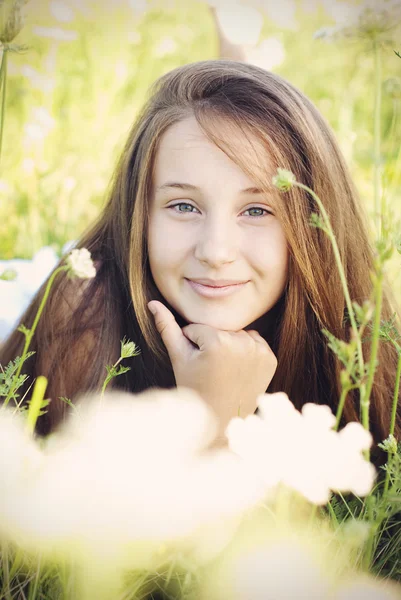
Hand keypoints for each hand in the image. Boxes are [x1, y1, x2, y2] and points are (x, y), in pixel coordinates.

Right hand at [147, 300, 276, 443]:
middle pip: (218, 330)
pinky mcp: (270, 358)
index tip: (196, 366)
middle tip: (210, 369)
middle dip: (211, 343)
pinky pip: (253, 341)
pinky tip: (238, 369)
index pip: (197, 328)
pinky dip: (245, 350)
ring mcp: (259, 351)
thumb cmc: (195, 389)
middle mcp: (242, 343)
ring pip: (236, 334)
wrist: (222, 419)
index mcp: (217, 342)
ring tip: (223, 369)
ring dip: (229, 345)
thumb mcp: (178, 358)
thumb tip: (153, 303)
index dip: (191, 345)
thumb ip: (166, 327)